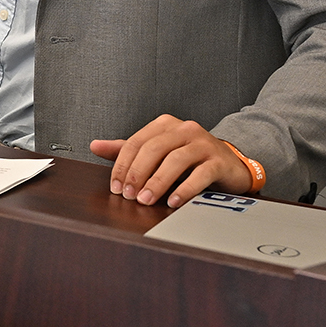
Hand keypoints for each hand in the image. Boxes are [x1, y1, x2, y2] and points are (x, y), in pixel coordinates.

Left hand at [91, 115, 254, 207]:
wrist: (230, 163)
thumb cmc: (188, 159)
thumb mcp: (156, 152)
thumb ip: (127, 149)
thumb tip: (95, 145)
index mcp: (164, 125)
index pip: (136, 142)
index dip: (122, 166)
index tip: (115, 187)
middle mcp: (184, 129)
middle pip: (153, 149)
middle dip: (137, 174)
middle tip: (128, 195)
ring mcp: (203, 143)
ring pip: (175, 160)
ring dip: (157, 182)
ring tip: (146, 200)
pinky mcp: (220, 160)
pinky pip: (200, 174)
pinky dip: (185, 189)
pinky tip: (173, 201)